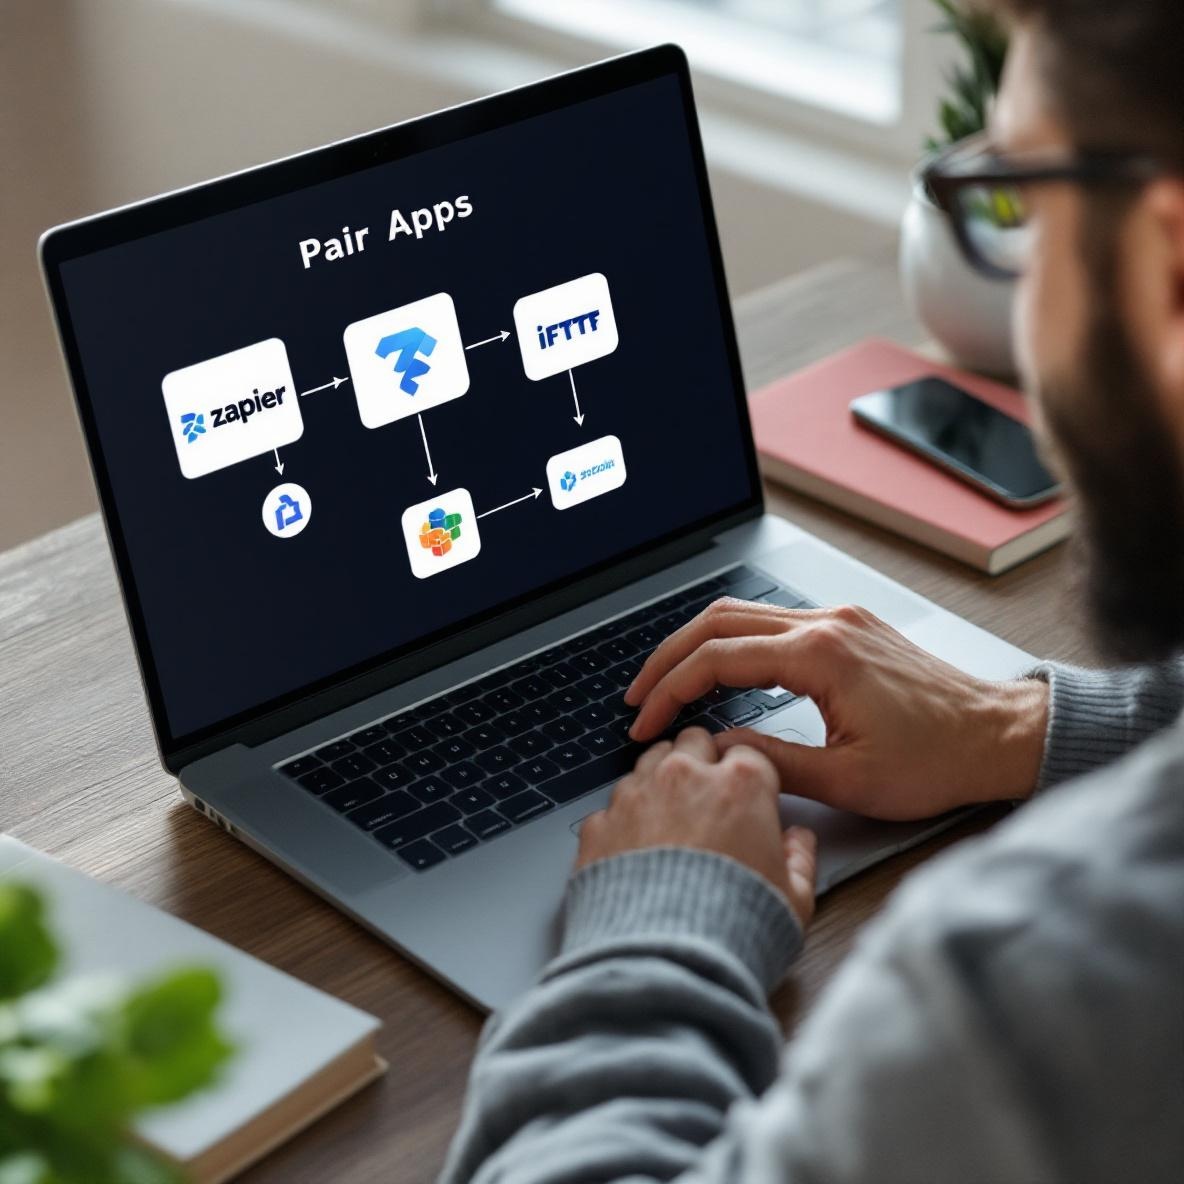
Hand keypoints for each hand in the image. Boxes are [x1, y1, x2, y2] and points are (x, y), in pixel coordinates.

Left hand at [575, 727, 817, 927]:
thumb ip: (799, 859)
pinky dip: (623, 820)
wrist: (665, 965)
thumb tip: (800, 843)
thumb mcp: (794, 899)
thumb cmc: (732, 931)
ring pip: (648, 762)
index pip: (747, 754)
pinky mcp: (599, 825)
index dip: (748, 776)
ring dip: (660, 780)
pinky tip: (634, 850)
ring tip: (670, 820)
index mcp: (740, 785)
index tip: (747, 795)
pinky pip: (612, 806)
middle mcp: (684, 777)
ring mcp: (635, 797)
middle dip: (701, 761)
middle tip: (706, 798)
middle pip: (693, 742)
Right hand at [623, 599, 1048, 820]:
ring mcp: (838, 618)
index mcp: (821, 656)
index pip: (718, 660)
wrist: (1001, 735)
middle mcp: (826, 623)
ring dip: (697, 644)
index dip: (671, 691)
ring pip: (743, 612)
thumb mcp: (847, 780)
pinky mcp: (848, 626)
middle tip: (638, 697)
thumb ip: (770, 762)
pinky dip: (733, 641)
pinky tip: (721, 671)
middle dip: (668, 658)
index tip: (645, 722)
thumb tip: (715, 751)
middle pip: (718, 620)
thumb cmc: (938, 760)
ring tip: (667, 682)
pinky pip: (773, 620)